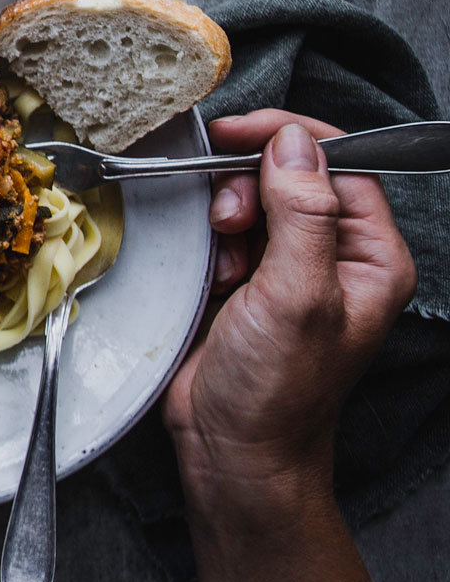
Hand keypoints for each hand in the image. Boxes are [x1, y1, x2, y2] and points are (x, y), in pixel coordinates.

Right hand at [165, 111, 415, 505]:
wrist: (231, 448)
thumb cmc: (277, 389)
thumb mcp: (297, 296)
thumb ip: (302, 213)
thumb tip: (294, 143)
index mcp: (372, 258)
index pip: (342, 167)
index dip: (291, 142)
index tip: (238, 133)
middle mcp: (335, 258)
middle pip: (292, 176)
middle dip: (250, 184)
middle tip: (227, 216)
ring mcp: (288, 269)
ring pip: (254, 199)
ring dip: (226, 212)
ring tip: (219, 251)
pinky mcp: (245, 281)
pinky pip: (225, 230)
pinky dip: (209, 238)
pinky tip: (210, 273)